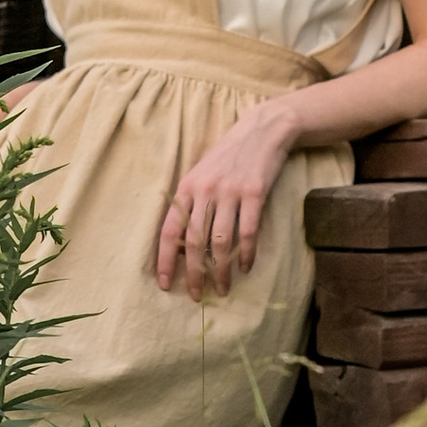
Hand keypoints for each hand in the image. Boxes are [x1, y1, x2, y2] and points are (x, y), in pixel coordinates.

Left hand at [156, 101, 300, 298]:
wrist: (261, 130)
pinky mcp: (254, 193)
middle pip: (193, 242)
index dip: (165, 259)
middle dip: (194, 273)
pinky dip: (246, 254)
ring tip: (222, 288)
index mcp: (187, 188)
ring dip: (220, 270)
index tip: (165, 284)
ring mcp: (230, 192)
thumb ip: (192, 204)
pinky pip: (248, 232)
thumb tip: (183, 244)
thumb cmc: (229, 156)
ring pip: (220, 242)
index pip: (169, 230)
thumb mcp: (201, 174)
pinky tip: (245, 267)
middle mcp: (205, 191)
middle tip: (195, 295)